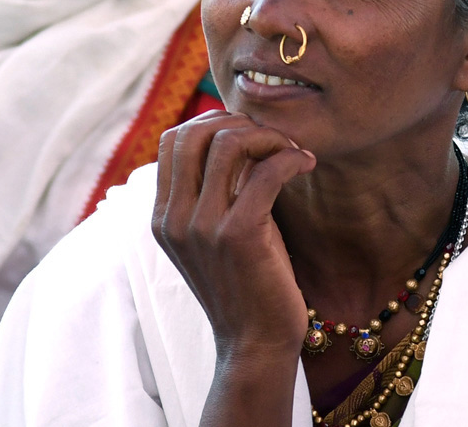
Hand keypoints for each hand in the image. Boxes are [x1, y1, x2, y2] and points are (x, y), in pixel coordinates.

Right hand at [150, 110, 315, 355]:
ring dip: (267, 137)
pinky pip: (265, 172)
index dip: (209, 124)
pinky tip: (305, 163)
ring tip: (290, 150)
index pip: (171, 141)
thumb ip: (211, 192)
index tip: (245, 135)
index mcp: (162, 216)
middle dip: (236, 123)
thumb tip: (235, 137)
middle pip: (193, 134)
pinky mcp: (238, 235)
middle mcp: (174, 218)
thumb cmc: (245, 284)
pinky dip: (290, 158)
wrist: (255, 344)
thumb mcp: (213, 235)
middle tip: (271, 138)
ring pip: (227, 145)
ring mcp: (202, 226)